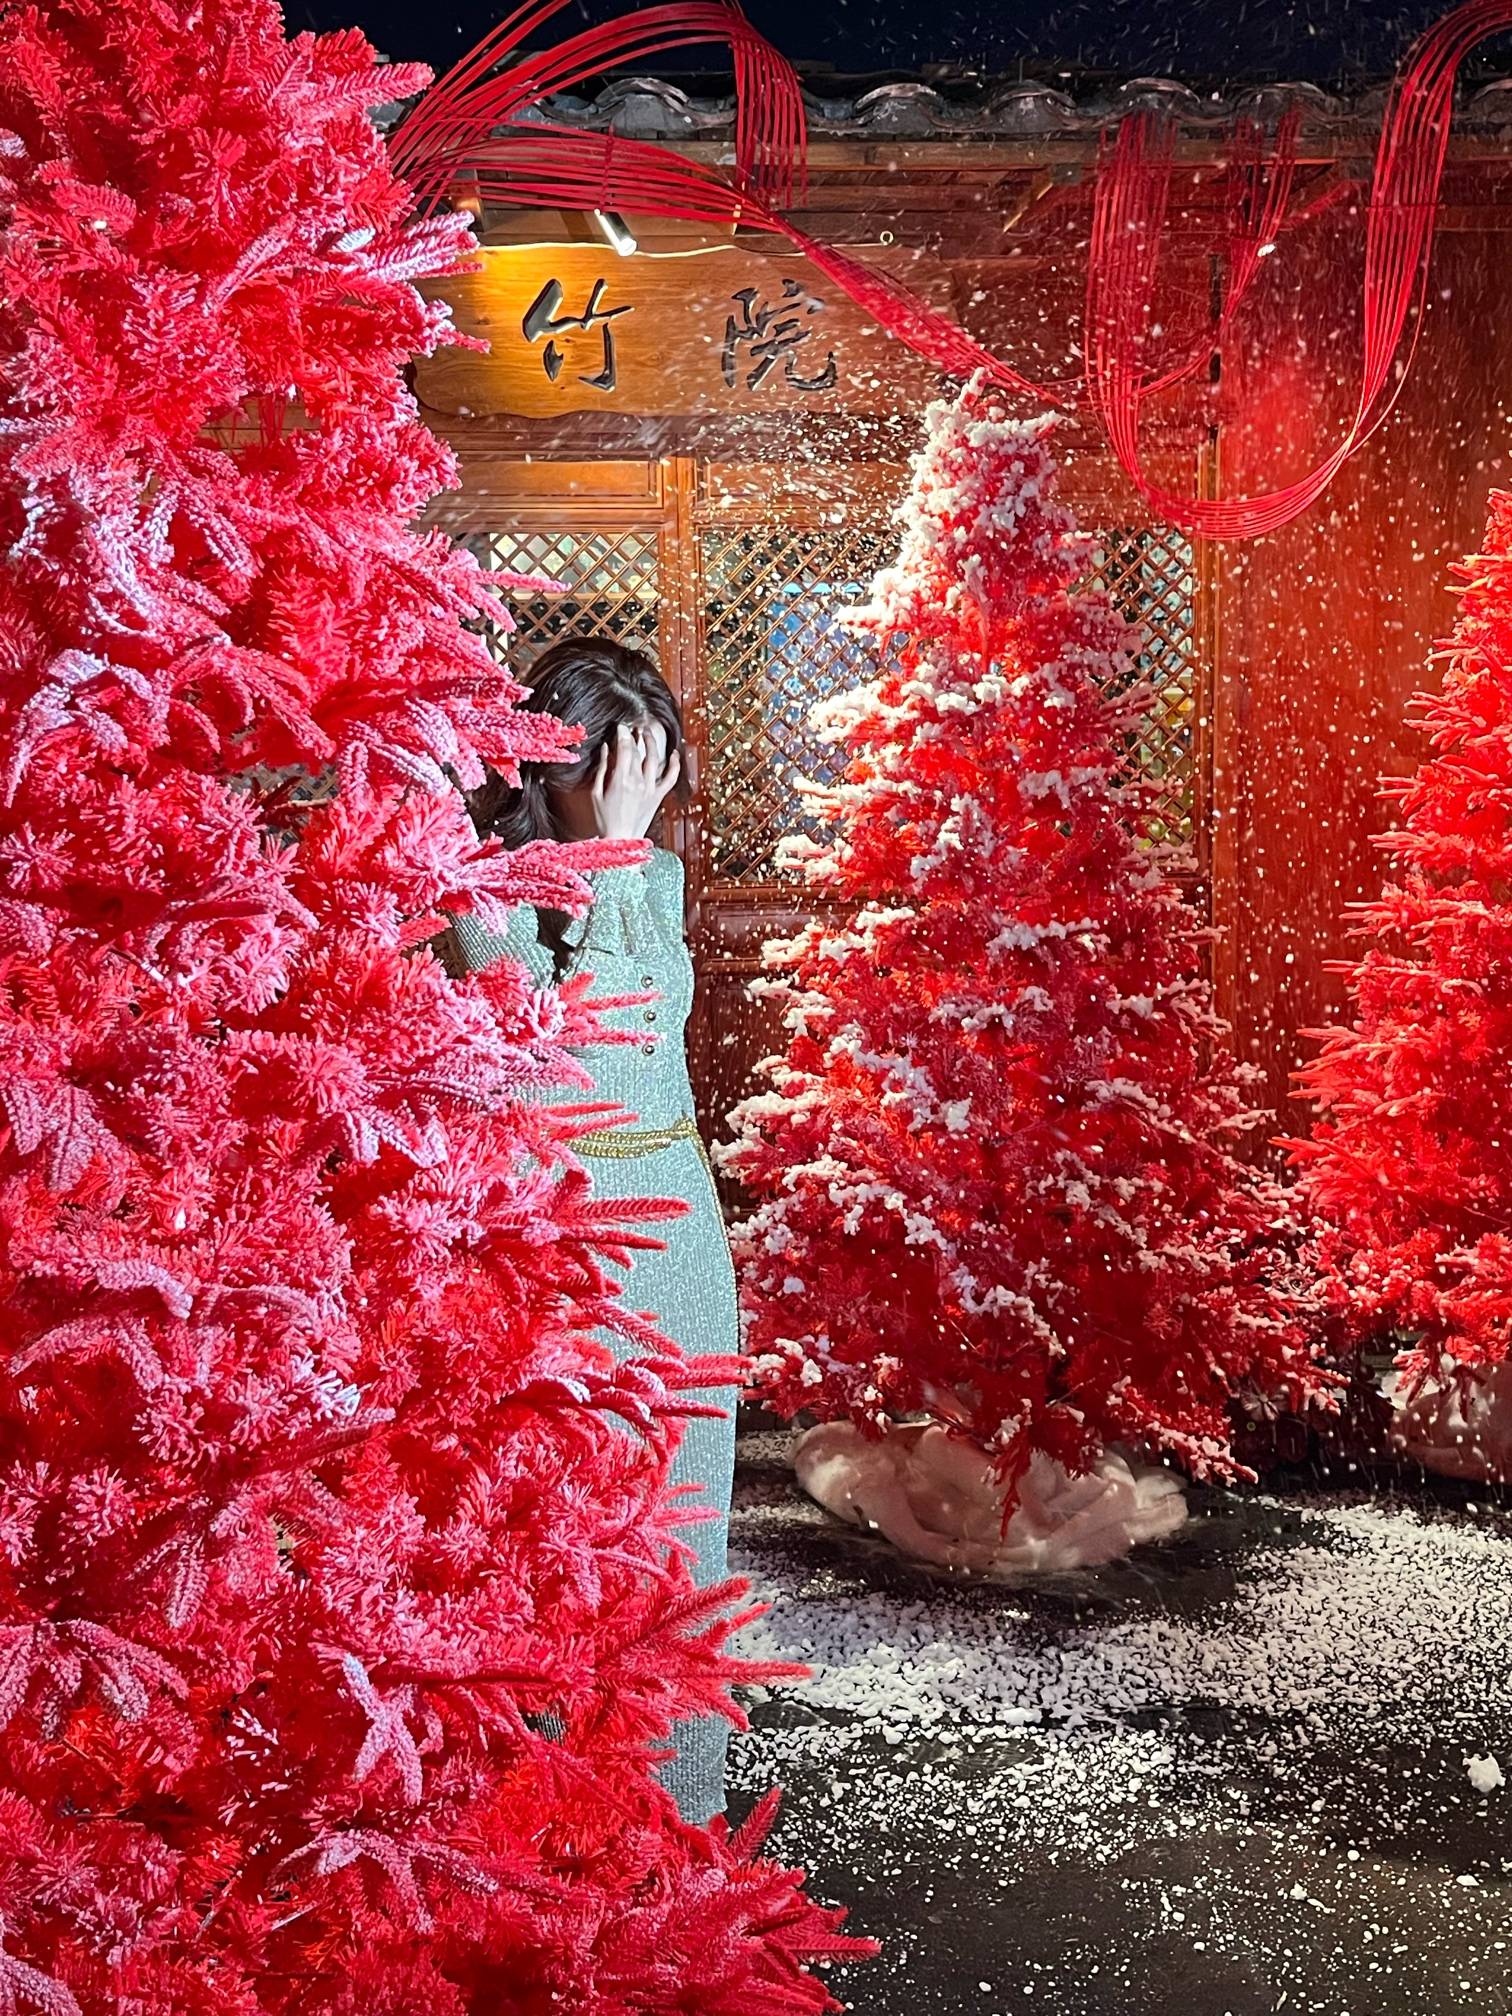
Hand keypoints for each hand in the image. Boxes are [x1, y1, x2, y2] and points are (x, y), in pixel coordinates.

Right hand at [560, 722, 679, 839]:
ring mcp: (650, 788)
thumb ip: (602, 769)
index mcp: (621, 779)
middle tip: (631, 728)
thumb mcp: (596, 793)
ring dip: (651, 742)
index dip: (622, 734)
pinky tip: (674, 753)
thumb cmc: (604, 820)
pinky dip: (675, 764)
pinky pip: (671, 777)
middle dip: (634, 736)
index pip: (624, 748)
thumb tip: (605, 749)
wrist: (620, 840)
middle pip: (638, 751)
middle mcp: (638, 781)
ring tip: (646, 733)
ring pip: (654, 759)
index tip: (620, 726)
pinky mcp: (658, 796)